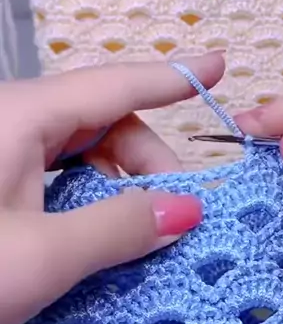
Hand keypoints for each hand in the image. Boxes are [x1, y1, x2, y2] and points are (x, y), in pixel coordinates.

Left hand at [0, 51, 224, 323]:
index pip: (113, 85)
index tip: (219, 66)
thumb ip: (120, 227)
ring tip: (141, 223)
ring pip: (73, 145)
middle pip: (97, 118)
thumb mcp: (41, 257)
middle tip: (179, 209)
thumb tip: (188, 209)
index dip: (171, 77)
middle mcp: (5, 120)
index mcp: (18, 118)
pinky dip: (83, 191)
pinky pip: (47, 168)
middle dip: (146, 154)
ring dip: (116, 176)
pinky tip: (94, 225)